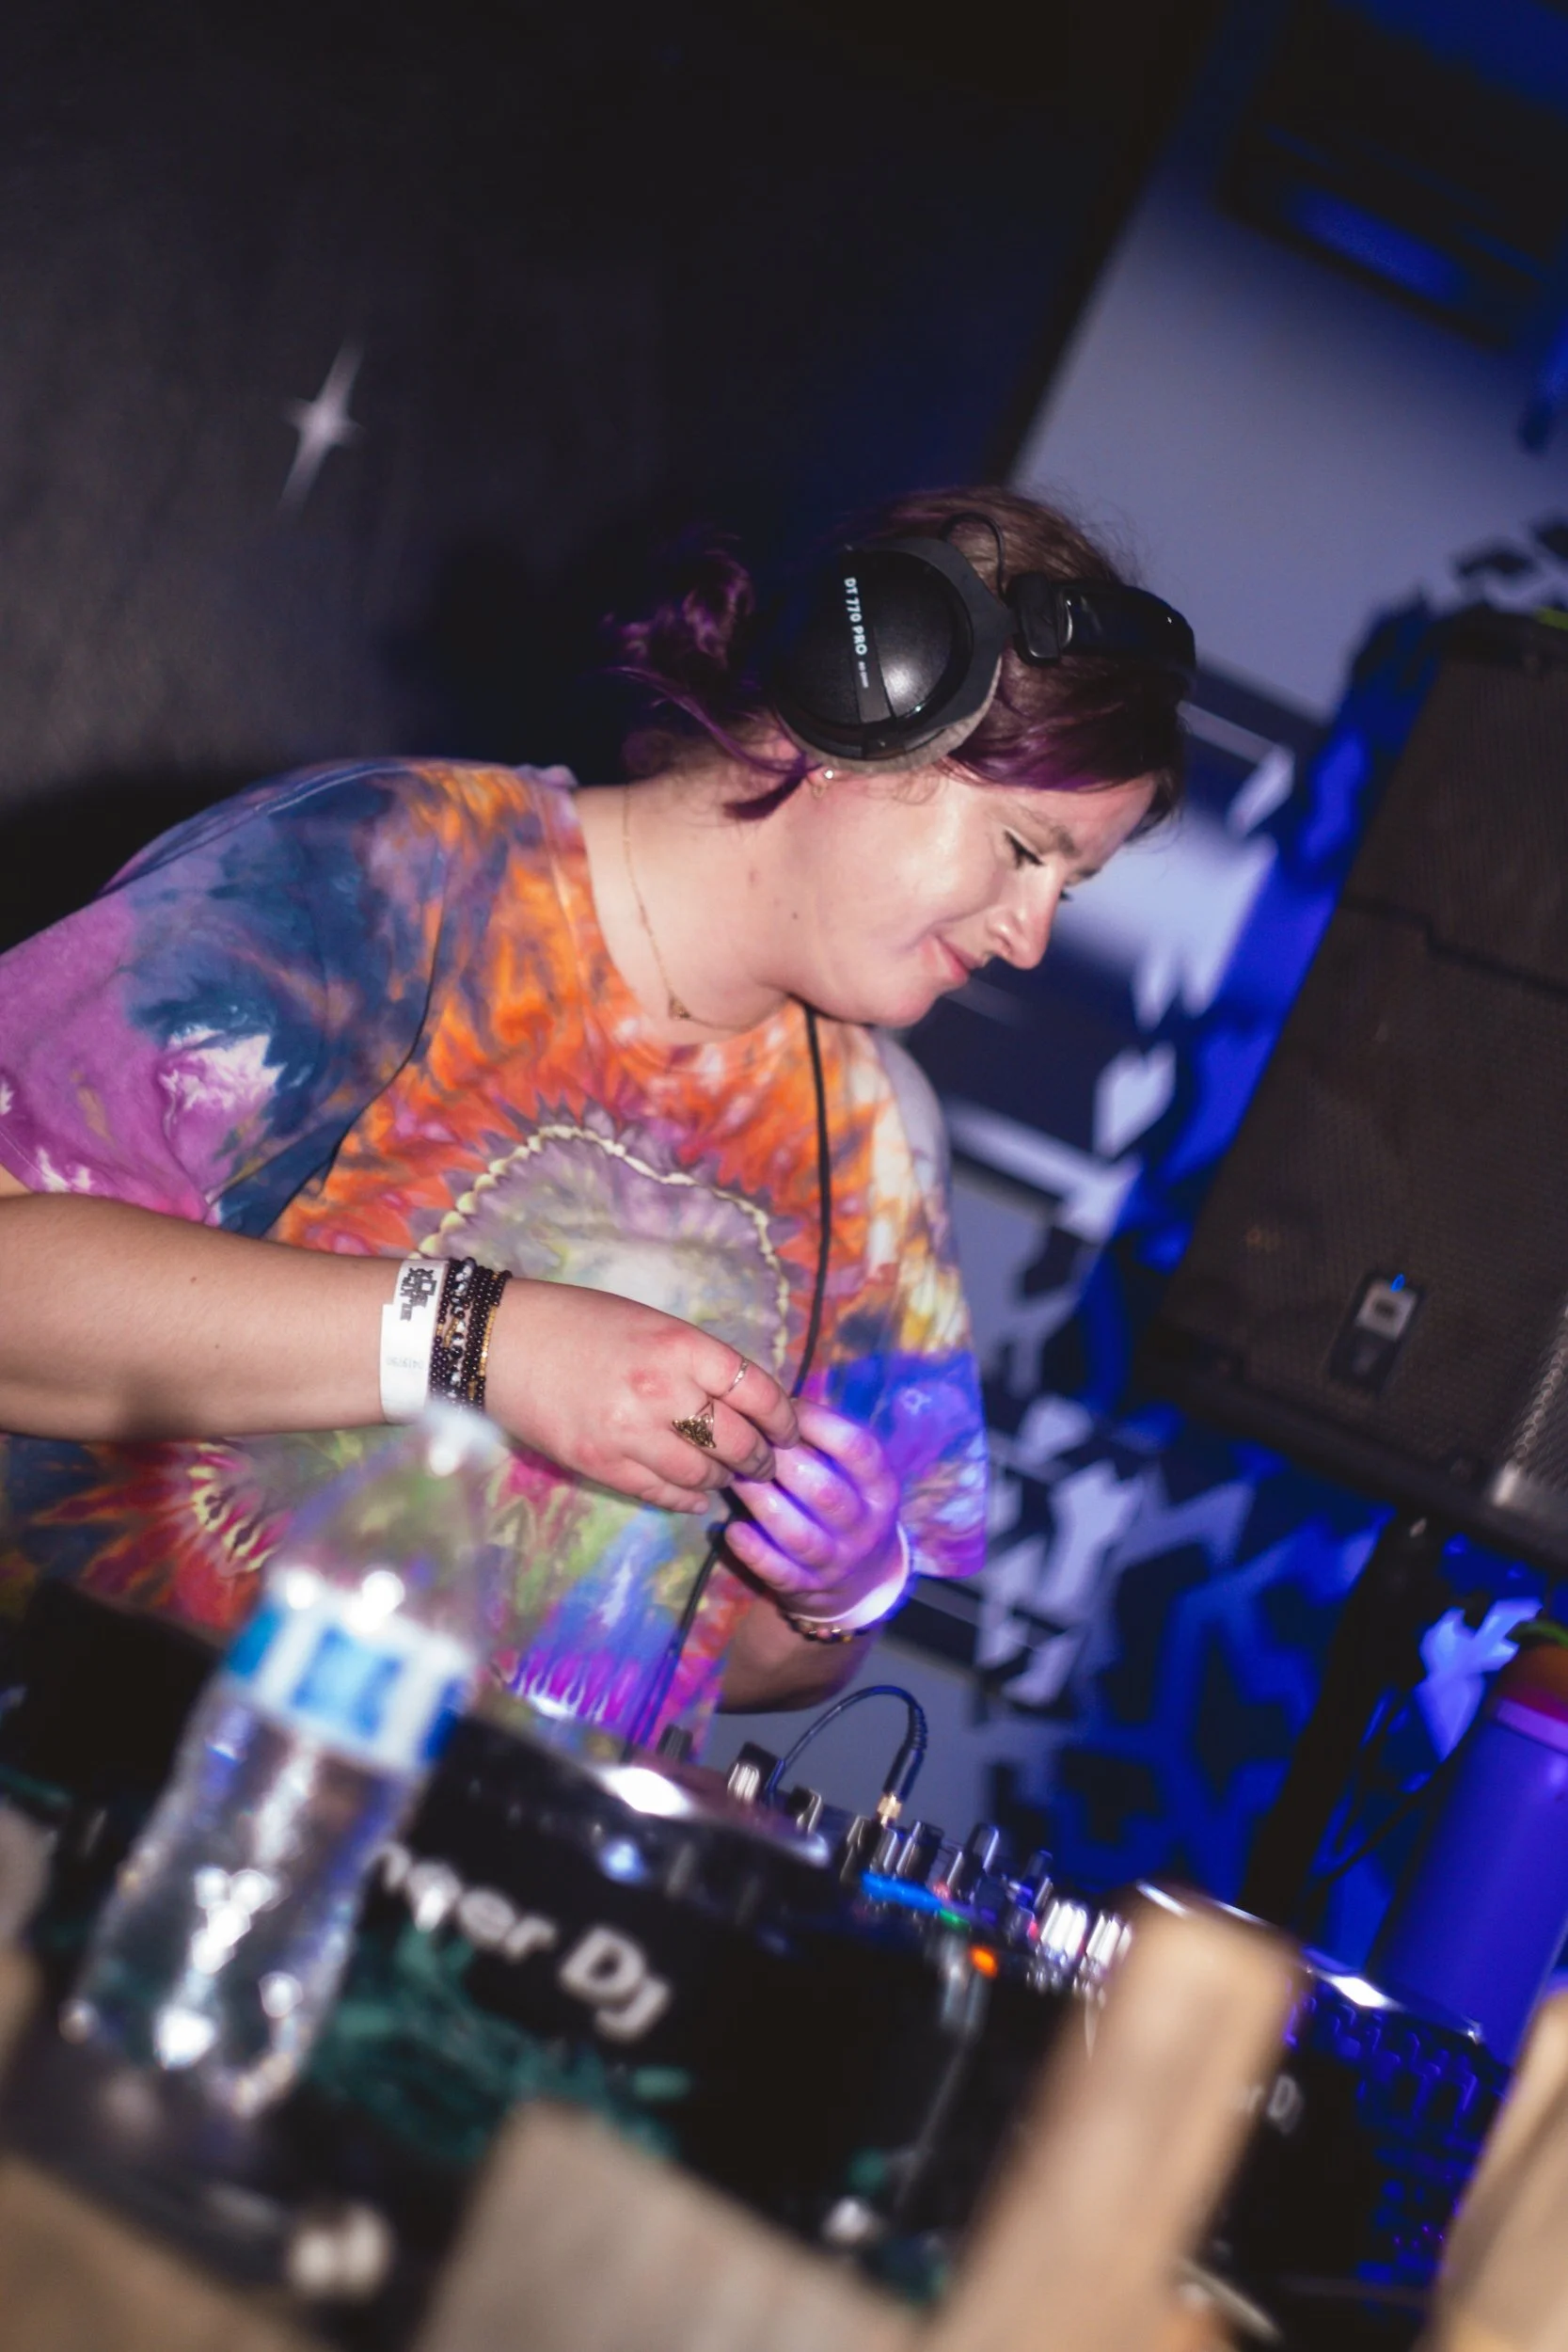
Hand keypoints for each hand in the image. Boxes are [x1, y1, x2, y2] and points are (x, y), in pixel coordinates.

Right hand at [484, 1279, 797, 1511]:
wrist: (501, 1341)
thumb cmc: (578, 1321)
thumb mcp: (651, 1324)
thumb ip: (697, 1361)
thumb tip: (744, 1399)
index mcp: (681, 1346)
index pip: (759, 1392)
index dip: (784, 1418)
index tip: (790, 1430)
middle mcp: (664, 1391)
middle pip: (738, 1441)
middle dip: (761, 1458)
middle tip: (766, 1463)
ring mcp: (632, 1433)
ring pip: (703, 1475)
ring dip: (722, 1480)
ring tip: (726, 1476)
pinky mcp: (602, 1464)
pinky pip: (662, 1494)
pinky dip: (687, 1499)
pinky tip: (694, 1496)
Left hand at [726, 1401, 902, 1625]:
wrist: (860, 1582)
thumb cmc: (849, 1506)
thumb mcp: (856, 1477)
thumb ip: (827, 1443)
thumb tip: (777, 1400)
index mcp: (881, 1489)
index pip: (859, 1449)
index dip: (819, 1423)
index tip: (786, 1407)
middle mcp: (865, 1528)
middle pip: (825, 1492)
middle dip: (783, 1462)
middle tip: (748, 1441)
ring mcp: (837, 1563)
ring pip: (798, 1534)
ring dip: (761, 1502)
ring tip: (733, 1477)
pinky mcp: (807, 1589)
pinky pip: (778, 1572)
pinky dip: (753, 1551)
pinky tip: (732, 1528)